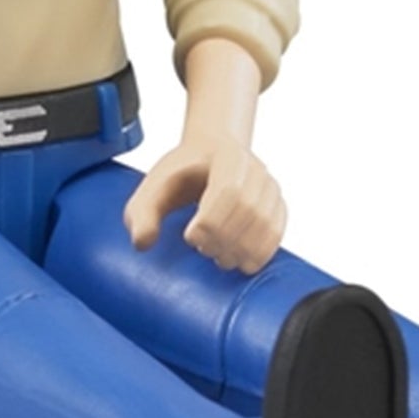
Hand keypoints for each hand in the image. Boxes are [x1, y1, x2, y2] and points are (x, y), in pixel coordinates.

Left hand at [123, 134, 287, 273]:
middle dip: (225, 238)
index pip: (228, 189)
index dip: (211, 220)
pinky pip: (277, 232)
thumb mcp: (154, 188)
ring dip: (243, 249)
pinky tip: (242, 262)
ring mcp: (269, 186)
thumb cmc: (182, 174)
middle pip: (249, 209)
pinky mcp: (277, 205)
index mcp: (225, 155)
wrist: (210, 157)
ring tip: (220, 258)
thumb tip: (143, 243)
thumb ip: (141, 213)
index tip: (190, 238)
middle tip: (204, 252)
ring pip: (266, 223)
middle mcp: (254, 167)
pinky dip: (262, 252)